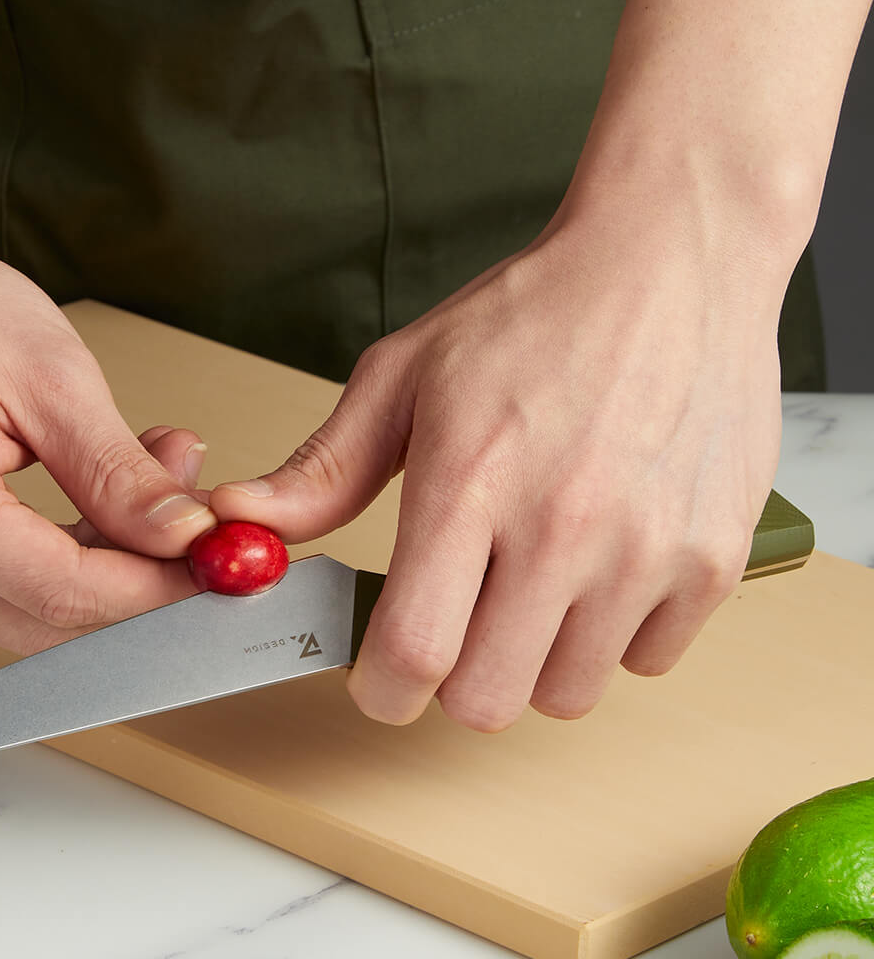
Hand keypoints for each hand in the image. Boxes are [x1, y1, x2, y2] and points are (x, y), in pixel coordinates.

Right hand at [0, 219, 215, 655]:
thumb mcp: (50, 374)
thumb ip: (120, 475)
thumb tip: (186, 538)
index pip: (62, 591)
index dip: (154, 589)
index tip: (216, 567)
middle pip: (47, 621)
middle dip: (138, 582)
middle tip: (198, 526)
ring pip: (33, 614)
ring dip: (110, 567)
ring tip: (156, 482)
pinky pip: (7, 591)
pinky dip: (70, 557)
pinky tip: (107, 501)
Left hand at [211, 214, 783, 729]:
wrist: (673, 258)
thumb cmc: (534, 315)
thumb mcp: (403, 378)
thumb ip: (322, 471)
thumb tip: (244, 523)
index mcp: (468, 483)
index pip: (414, 650)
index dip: (383, 689)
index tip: (383, 680)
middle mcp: (562, 527)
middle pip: (488, 701)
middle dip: (458, 680)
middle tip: (463, 623)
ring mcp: (647, 549)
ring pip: (566, 694)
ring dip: (537, 660)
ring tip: (538, 584)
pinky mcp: (713, 559)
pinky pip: (647, 661)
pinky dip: (616, 635)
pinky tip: (605, 568)